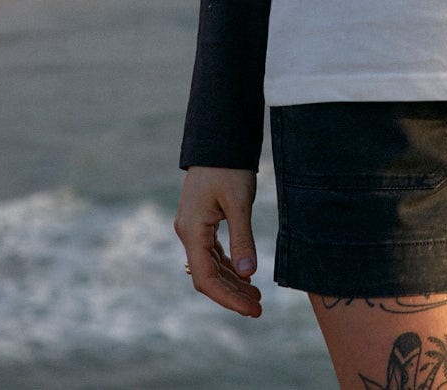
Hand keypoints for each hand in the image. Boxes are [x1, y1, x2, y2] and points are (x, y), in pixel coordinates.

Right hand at [174, 166, 262, 316]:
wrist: (219, 138)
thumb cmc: (228, 167)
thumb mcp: (239, 203)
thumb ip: (242, 239)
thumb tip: (248, 274)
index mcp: (192, 230)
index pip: (206, 277)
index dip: (228, 297)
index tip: (251, 308)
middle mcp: (187, 232)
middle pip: (207, 275)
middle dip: (232, 294)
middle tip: (258, 308)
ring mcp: (193, 227)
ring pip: (210, 265)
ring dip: (232, 282)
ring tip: (256, 296)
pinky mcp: (201, 221)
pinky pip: (212, 252)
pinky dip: (228, 265)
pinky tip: (245, 274)